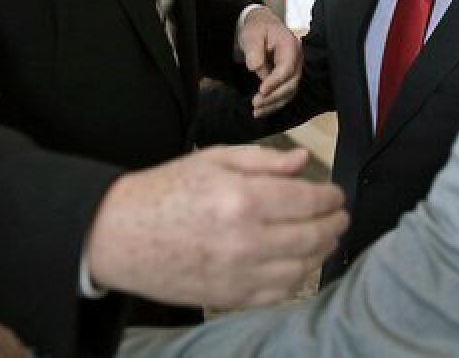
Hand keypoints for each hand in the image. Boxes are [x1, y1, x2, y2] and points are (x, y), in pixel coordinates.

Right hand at [85, 146, 346, 308]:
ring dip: (321, 252)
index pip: (308, 201)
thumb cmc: (166, 189)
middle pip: (312, 236)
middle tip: (339, 216)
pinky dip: (297, 279)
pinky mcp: (229, 298)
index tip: (336, 194)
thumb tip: (304, 160)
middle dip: (334, 224)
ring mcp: (238, 274)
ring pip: (301, 269)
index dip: (330, 197)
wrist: (119, 235)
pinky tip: (300, 264)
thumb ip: (264, 161)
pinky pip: (278, 294)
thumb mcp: (214, 160)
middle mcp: (246, 240)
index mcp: (242, 199)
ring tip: (325, 238)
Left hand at [238, 5, 302, 116]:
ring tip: (256, 111)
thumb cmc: (257, 29)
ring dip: (273, 104)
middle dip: (273, 96)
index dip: (275, 81)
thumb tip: (255, 67)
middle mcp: (297, 60)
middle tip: (255, 103)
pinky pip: (284, 94)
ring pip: (289, 92)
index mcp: (290, 46)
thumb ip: (253, 49)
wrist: (262, 27)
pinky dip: (274, 104)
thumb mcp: (251, 34)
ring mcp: (294, 70)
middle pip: (291, 83)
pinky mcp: (288, 79)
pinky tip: (261, 111)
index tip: (261, 90)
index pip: (286, 68)